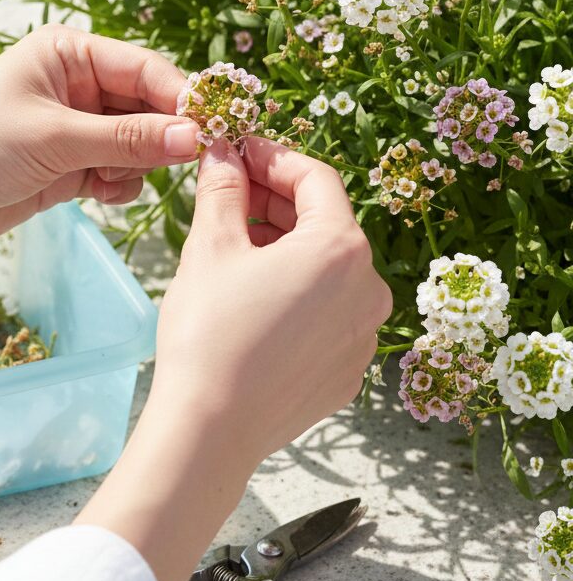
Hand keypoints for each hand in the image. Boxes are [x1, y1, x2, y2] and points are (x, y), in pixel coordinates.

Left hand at [0, 24, 200, 252]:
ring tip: (106, 178)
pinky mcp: (67, 166)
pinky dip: (117, 184)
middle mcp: (75, 85)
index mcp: (69, 54)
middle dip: (162, 137)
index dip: (183, 98)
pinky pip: (117, 171)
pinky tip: (97, 193)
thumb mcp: (56, 137)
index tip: (217, 126)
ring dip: (135, 164)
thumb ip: (128, 140)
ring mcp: (73, 127)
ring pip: (137, 144)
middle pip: (147, 107)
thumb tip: (195, 137)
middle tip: (185, 163)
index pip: (145, 69)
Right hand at [152, 135, 392, 464]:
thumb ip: (223, 190)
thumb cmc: (209, 333)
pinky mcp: (348, 370)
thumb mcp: (211, 248)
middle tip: (228, 194)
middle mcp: (370, 290)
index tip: (237, 152)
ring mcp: (365, 336)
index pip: (315, 178)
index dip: (272, 157)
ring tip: (234, 247)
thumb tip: (223, 153)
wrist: (210, 429)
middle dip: (276, 203)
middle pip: (325, 224)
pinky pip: (327, 314)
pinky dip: (296, 294)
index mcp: (342, 249)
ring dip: (285, 248)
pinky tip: (252, 301)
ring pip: (327, 271)